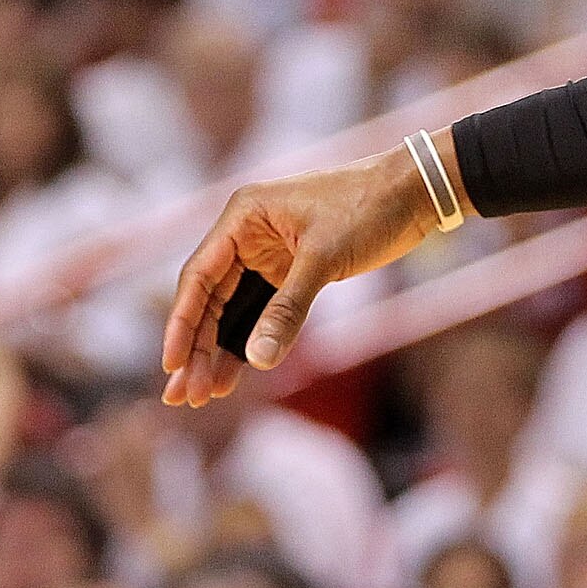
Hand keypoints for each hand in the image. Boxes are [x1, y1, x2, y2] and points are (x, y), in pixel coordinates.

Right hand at [160, 145, 443, 403]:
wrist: (415, 191)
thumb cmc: (368, 208)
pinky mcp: (290, 271)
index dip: (182, 323)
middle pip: (211, 299)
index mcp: (243, 216)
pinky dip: (249, 342)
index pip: (199, 276)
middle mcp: (247, 234)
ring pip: (232, 310)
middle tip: (185, 396)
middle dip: (198, 348)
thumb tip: (256, 360)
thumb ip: (288, 310)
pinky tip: (235, 375)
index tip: (171, 364)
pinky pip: (260, 312)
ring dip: (219, 351)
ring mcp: (268, 254)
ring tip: (204, 395)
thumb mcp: (324, 258)